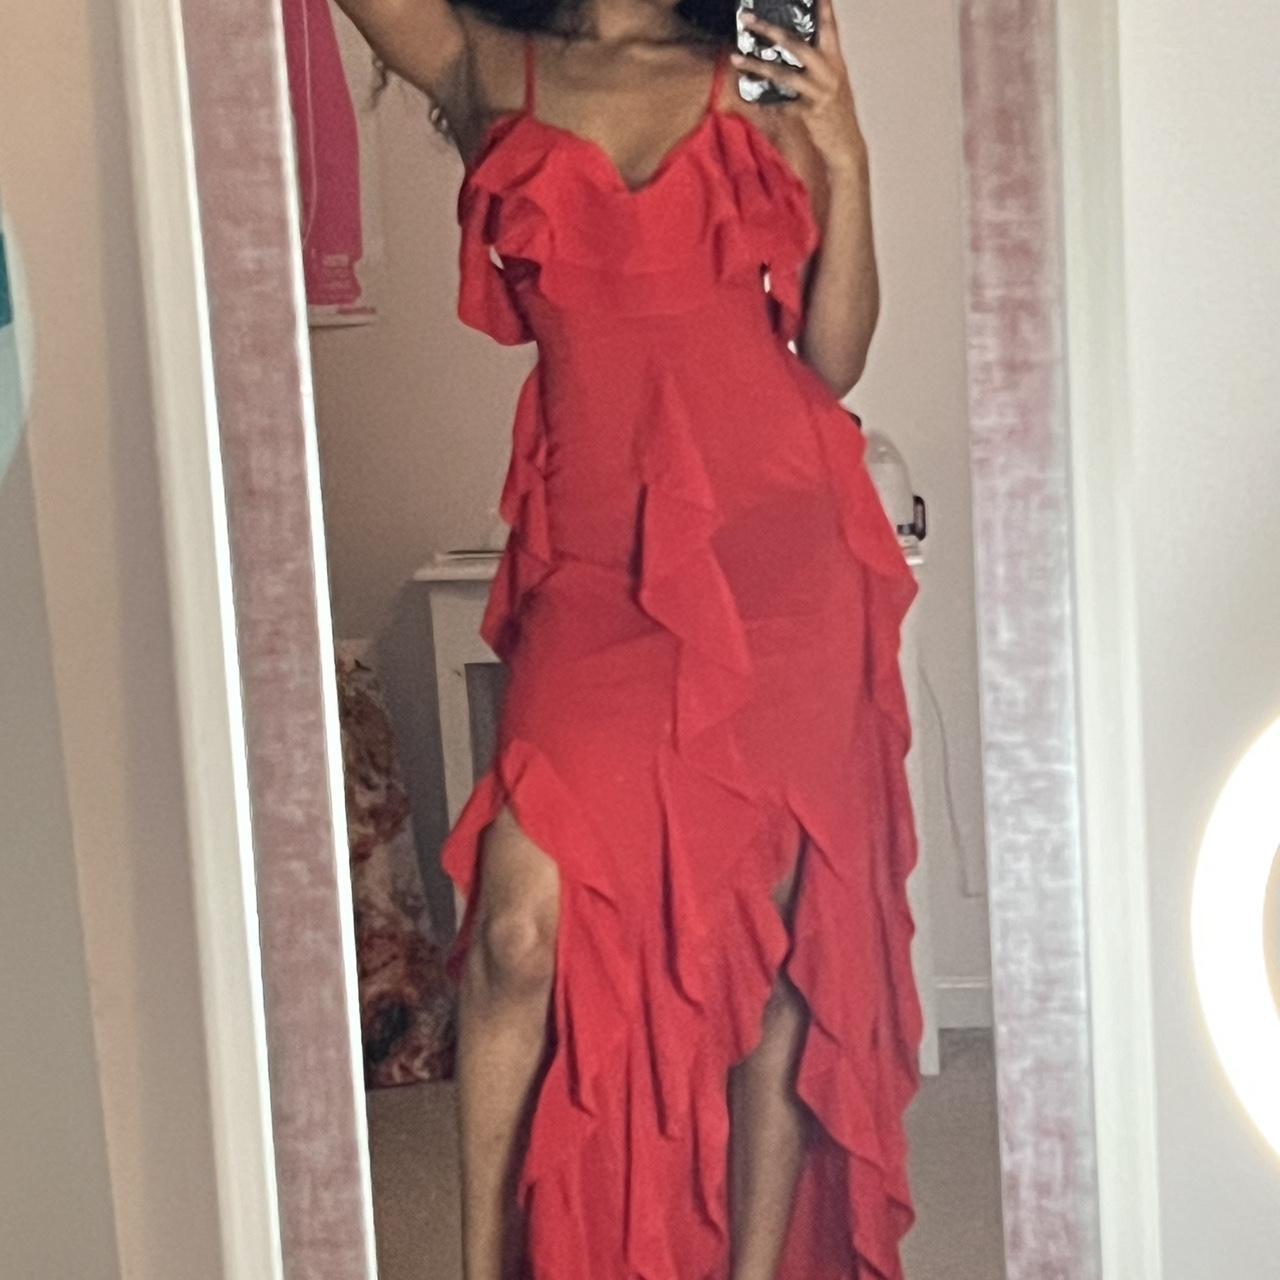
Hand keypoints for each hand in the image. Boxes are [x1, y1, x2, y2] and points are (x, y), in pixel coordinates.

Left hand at [732, 0, 866, 176]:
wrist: (846, 145)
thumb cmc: (836, 113)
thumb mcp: (833, 83)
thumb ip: (818, 65)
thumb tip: (793, 50)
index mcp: (836, 61)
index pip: (829, 27)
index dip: (823, 7)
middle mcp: (829, 72)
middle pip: (796, 45)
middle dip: (769, 30)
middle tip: (748, 20)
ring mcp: (820, 92)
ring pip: (784, 73)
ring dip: (757, 65)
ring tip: (737, 58)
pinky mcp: (810, 112)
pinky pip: (781, 104)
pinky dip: (765, 102)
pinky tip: (751, 99)